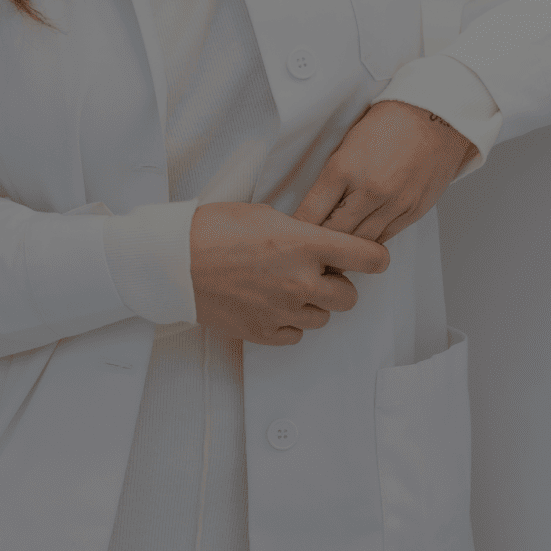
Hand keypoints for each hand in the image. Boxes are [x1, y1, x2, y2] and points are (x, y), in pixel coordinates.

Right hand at [189, 201, 389, 346]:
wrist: (175, 260)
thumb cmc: (213, 228)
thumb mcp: (266, 215)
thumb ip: (299, 234)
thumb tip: (314, 245)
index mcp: (306, 245)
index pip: (367, 257)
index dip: (375, 258)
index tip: (373, 258)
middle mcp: (302, 282)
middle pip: (349, 296)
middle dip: (338, 283)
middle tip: (317, 272)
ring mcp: (284, 311)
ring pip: (323, 317)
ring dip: (313, 304)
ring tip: (286, 286)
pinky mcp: (265, 333)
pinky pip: (295, 335)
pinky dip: (289, 322)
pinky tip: (271, 304)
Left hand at [292, 99, 477, 246]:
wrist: (434, 118)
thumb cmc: (389, 123)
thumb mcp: (348, 142)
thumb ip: (333, 175)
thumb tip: (316, 203)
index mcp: (344, 168)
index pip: (311, 212)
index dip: (299, 228)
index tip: (293, 236)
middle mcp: (368, 190)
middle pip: (334, 234)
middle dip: (320, 246)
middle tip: (310, 254)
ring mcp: (392, 204)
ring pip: (361, 243)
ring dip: (346, 251)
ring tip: (333, 257)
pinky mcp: (412, 212)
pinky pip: (385, 238)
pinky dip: (370, 242)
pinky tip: (361, 244)